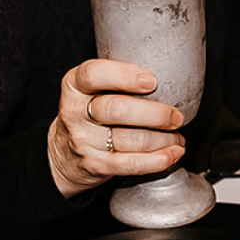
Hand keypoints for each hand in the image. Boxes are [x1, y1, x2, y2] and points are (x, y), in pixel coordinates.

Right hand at [48, 59, 185, 197]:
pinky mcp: (93, 165)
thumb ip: (119, 79)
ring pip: (129, 139)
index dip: (124, 76)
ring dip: (162, 138)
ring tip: (177, 135)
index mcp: (75, 86)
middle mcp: (75, 112)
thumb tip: (170, 75)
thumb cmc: (88, 114)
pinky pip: (130, 163)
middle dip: (155, 114)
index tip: (152, 81)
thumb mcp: (92, 89)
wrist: (62, 155)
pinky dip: (157, 160)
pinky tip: (172, 153)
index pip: (93, 75)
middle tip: (176, 116)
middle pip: (117, 109)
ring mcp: (82, 140)